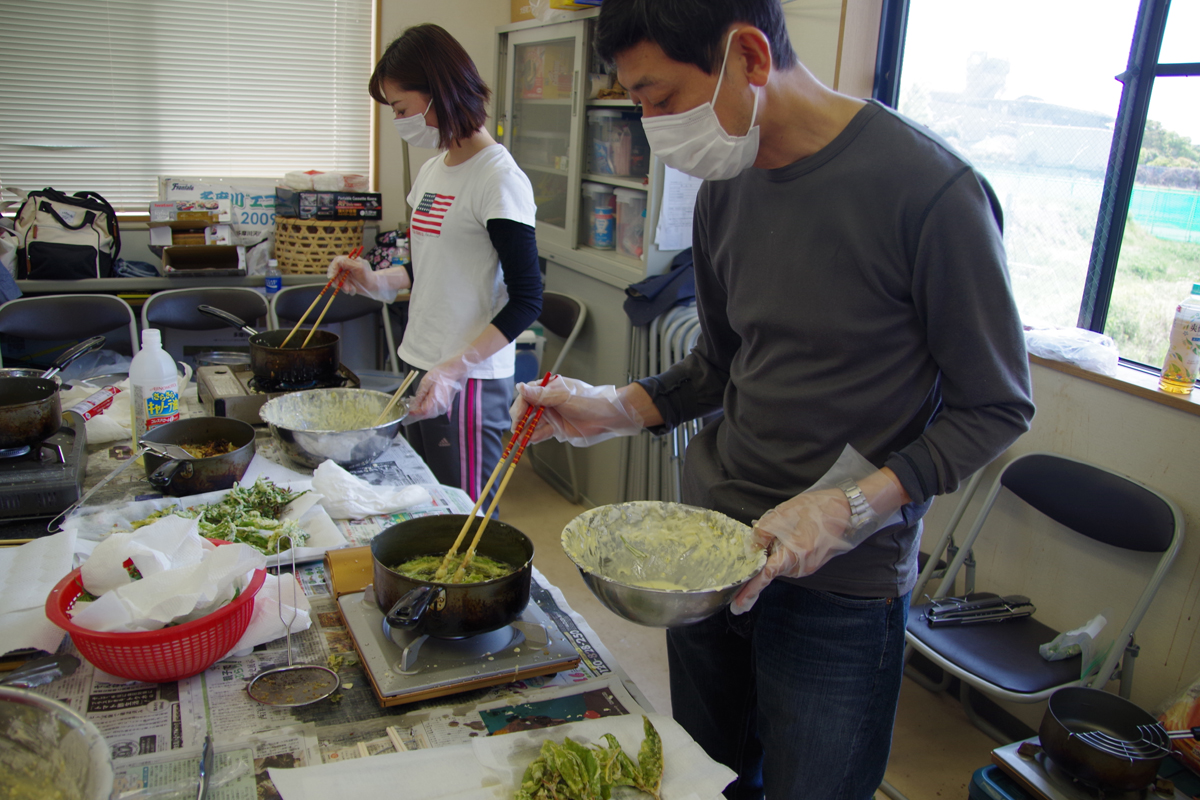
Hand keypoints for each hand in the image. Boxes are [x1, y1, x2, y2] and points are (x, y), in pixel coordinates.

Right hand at [327, 255, 374, 296]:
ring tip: (349, 289)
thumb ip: (348, 263)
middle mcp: (345, 266)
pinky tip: (350, 290)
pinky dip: (344, 288)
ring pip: (336, 279)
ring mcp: (344, 274)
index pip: (337, 261)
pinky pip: (340, 285)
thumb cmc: (367, 275)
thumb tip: (338, 261)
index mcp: (348, 260)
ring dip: (342, 285)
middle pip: (334, 271)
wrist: (372, 285)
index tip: (333, 276)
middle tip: (339, 285)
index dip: (333, 268)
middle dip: (337, 279)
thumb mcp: (359, 267)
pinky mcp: (344, 281)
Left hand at [405, 350, 476, 421]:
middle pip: (427, 415)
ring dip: (423, 411)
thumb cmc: (440, 374)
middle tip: (411, 406)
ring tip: (416, 404)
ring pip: (431, 413)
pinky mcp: (446, 405)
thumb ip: (421, 394)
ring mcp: (445, 406)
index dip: (414, 413)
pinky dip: (429, 409)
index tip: (408, 411)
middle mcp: (441, 407)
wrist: (454, 371)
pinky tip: (425, 402)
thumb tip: (415, 403)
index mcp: (436, 401)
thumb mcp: (427, 381)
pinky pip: (436, 410)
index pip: (423, 412)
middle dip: (418, 412)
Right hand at [510, 376, 643, 446]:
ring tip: (520, 440)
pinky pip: (543, 431)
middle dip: (520, 420)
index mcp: (549, 387)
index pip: (528, 394)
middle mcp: (548, 400)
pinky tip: (530, 441)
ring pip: (534, 422)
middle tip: (516, 430)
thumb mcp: (564, 397)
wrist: (608, 416)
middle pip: (528, 409)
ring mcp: (553, 414)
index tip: (518, 416)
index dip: (521, 405)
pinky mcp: (558, 427)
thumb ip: (541, 395)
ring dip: (526, 430)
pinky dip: (535, 436)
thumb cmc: (589, 401)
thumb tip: (520, 387)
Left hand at [728, 453, 910, 614]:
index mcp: (794, 555)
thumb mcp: (783, 514)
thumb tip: (751, 548)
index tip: (738, 604)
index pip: (765, 576)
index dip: (750, 590)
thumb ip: (763, 532)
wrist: (846, 509)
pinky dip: (785, 551)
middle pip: (771, 568)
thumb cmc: (817, 508)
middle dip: (765, 555)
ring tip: (787, 529)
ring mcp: (808, 567)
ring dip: (776, 551)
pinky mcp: (811, 564)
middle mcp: (801, 567)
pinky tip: (792, 534)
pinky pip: (790, 561)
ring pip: (780, 564)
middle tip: (771, 532)